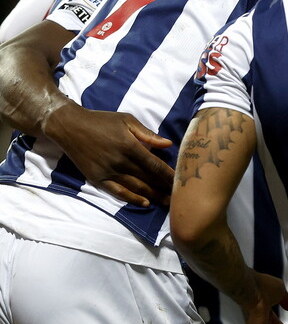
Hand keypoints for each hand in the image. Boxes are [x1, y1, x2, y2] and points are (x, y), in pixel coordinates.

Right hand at [43, 102, 173, 206]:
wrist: (71, 127)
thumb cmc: (102, 121)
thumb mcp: (127, 121)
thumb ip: (148, 135)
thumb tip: (168, 144)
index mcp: (130, 146)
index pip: (155, 165)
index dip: (168, 174)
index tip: (181, 181)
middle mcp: (120, 162)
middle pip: (148, 179)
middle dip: (164, 188)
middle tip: (179, 196)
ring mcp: (108, 172)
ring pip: (136, 188)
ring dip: (153, 196)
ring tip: (167, 203)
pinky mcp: (97, 179)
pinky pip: (118, 192)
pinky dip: (132, 199)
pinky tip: (145, 203)